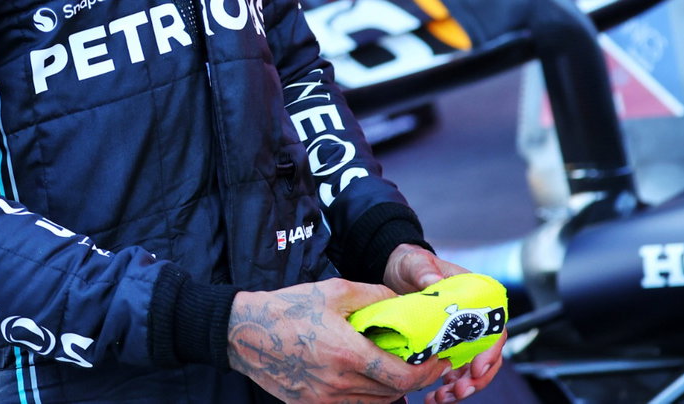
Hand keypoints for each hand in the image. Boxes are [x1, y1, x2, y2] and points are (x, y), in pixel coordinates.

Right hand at [228, 279, 446, 402]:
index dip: (427, 372)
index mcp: (347, 354)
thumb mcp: (336, 291)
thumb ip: (376, 297)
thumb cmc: (289, 307)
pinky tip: (369, 375)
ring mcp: (323, 399)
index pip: (401, 376)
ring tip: (399, 366)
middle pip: (392, 394)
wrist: (244, 332)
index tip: (439, 360)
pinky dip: (367, 395)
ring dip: (392, 389)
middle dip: (415, 379)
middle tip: (426, 362)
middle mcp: (338, 383)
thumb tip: (404, 302)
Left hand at [382, 245, 507, 401]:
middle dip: (477, 379)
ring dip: (461, 387)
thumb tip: (433, 280)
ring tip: (442, 398)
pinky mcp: (446, 346)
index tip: (476, 369)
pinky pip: (454, 372)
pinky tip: (433, 395)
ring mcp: (460, 334)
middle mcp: (473, 318)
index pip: (496, 327)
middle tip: (458, 391)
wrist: (396, 272)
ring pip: (473, 369)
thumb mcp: (416, 263)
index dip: (491, 351)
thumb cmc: (411, 264)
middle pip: (488, 355)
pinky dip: (447, 387)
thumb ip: (425, 269)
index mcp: (476, 296)